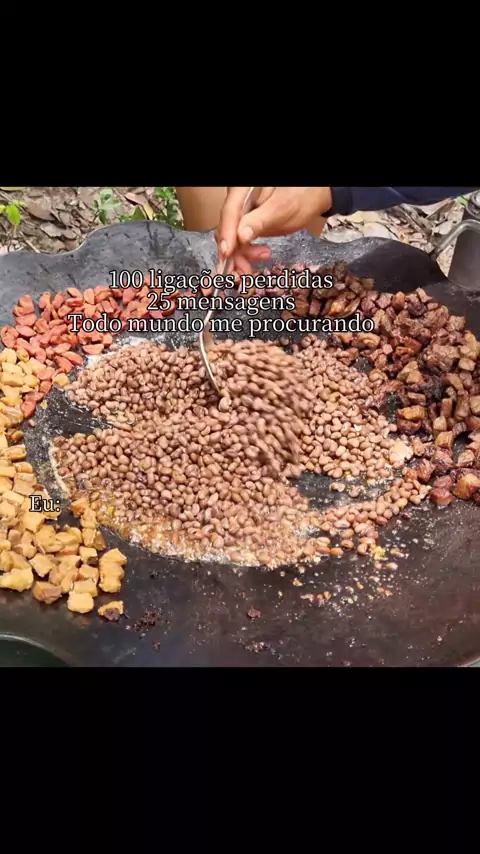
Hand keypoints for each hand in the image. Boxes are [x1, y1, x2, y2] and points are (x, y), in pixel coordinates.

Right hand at [217, 187, 332, 275]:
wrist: (311, 196)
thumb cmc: (300, 195)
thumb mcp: (282, 208)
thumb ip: (260, 221)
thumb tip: (242, 236)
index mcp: (243, 189)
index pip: (230, 212)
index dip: (227, 234)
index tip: (227, 252)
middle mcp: (238, 199)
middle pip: (228, 227)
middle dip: (234, 251)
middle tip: (243, 269)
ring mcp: (241, 212)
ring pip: (232, 237)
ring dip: (240, 255)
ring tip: (256, 263)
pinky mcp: (246, 223)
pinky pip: (239, 240)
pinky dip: (245, 253)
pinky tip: (258, 257)